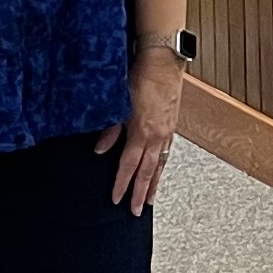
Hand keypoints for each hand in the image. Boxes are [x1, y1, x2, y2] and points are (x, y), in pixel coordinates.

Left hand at [98, 43, 183, 211]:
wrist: (163, 60)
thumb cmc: (140, 76)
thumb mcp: (119, 103)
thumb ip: (110, 130)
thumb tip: (100, 150)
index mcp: (142, 132)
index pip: (129, 166)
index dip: (122, 184)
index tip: (116, 199)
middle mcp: (157, 136)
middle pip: (147, 172)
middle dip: (141, 193)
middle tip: (137, 211)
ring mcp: (167, 132)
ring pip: (160, 165)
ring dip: (154, 183)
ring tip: (151, 199)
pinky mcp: (172, 125)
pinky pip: (166, 152)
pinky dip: (161, 165)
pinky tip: (159, 170)